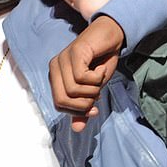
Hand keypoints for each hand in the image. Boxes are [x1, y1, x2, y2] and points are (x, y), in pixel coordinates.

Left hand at [49, 16, 124, 130]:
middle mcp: (54, 67)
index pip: (59, 105)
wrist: (111, 37)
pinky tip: (101, 69)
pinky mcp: (74, 52)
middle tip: (97, 93)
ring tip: (100, 78)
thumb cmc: (101, 62)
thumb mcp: (93, 90)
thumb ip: (84, 108)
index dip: (77, 111)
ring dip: (93, 89)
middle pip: (62, 100)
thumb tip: (77, 129)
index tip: (93, 108)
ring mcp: (62, 58)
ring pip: (73, 90)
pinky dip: (96, 78)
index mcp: (55, 77)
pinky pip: (82, 77)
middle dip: (84, 103)